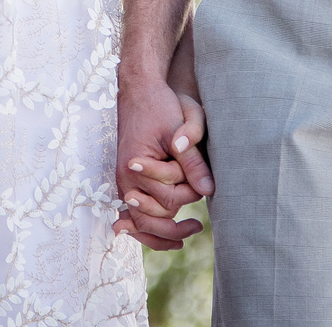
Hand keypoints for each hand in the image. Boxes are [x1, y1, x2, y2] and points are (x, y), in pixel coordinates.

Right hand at [114, 71, 206, 249]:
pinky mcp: (127, 182)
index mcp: (135, 166)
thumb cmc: (160, 106)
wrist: (139, 91)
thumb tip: (209, 191)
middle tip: (198, 220)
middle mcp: (125, 178)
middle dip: (177, 216)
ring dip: (163, 234)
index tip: (200, 183)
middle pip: (155, 216)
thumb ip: (193, 160)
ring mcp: (123, 182)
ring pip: (141, 224)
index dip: (189, 192)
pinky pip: (133, 217)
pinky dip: (147, 231)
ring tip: (190, 231)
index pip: (169, 199)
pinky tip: (167, 240)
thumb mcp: (181, 127)